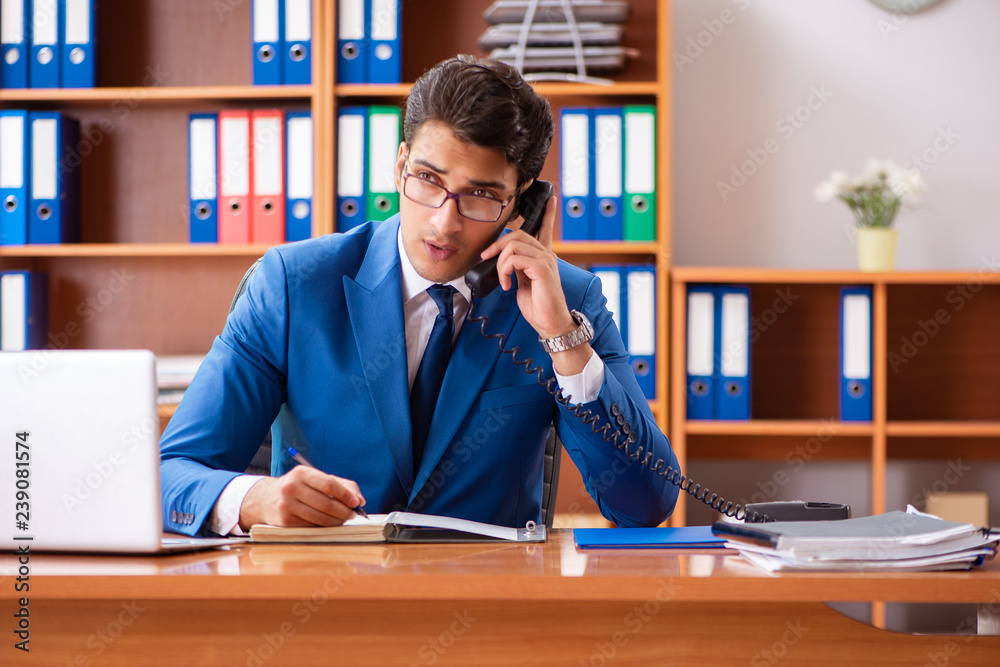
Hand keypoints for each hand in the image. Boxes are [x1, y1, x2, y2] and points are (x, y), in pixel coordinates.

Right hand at [238, 466, 365, 530]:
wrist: (266, 499)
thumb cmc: (298, 488)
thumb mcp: (315, 479)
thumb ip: (341, 485)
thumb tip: (359, 500)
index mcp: (302, 473)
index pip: (329, 484)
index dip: (346, 495)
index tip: (356, 502)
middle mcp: (292, 487)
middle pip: (326, 503)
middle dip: (344, 511)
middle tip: (352, 514)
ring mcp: (287, 505)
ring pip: (320, 518)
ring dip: (336, 521)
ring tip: (342, 519)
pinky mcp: (285, 521)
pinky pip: (311, 526)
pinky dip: (323, 527)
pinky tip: (327, 523)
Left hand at [482, 195, 575, 337]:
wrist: (550, 324)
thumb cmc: (539, 307)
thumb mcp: (523, 283)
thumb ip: (517, 268)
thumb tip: (503, 261)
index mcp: (543, 257)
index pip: (545, 230)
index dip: (547, 214)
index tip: (548, 200)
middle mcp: (546, 255)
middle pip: (517, 234)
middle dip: (497, 245)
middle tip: (487, 259)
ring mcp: (545, 261)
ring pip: (513, 245)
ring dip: (499, 263)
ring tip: (502, 280)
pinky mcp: (542, 269)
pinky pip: (514, 259)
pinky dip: (504, 271)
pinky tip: (507, 285)